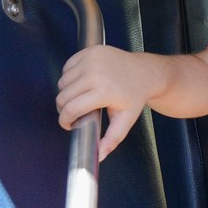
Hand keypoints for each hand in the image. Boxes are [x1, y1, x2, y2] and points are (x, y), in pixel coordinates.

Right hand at [55, 44, 160, 160]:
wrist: (145, 72)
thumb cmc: (135, 96)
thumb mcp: (125, 119)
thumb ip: (112, 139)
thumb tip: (100, 156)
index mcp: (103, 91)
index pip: (71, 109)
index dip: (65, 120)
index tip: (68, 124)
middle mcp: (95, 73)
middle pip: (63, 96)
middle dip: (64, 108)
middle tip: (74, 112)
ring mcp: (91, 60)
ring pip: (62, 82)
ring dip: (66, 92)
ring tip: (79, 97)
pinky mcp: (89, 51)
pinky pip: (67, 67)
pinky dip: (69, 77)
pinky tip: (81, 83)